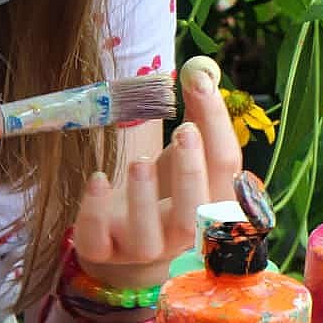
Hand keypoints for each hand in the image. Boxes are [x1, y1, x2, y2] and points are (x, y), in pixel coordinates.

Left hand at [71, 56, 241, 289]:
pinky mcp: (102, 251)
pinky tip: (99, 178)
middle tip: (183, 131)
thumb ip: (197, 114)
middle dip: (191, 171)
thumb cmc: (163, 186)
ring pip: (150, 238)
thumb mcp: (182, 151)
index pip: (226, 167)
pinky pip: (98, 241)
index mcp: (211, 202)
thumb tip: (203, 71)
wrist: (124, 234)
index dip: (217, 124)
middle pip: (196, 213)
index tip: (200, 83)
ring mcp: (142, 249)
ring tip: (139, 160)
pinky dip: (96, 210)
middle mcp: (183, 233)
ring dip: (144, 198)